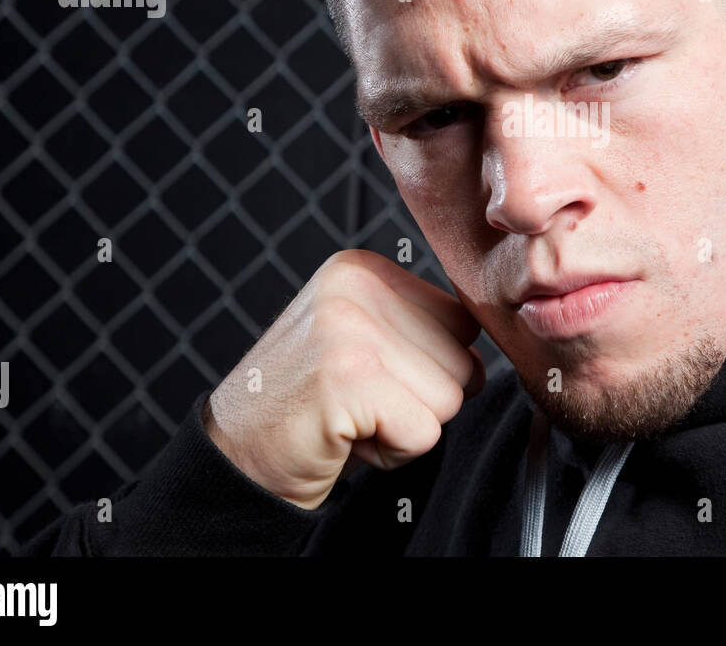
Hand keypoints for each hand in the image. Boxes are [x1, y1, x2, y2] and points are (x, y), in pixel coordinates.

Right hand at [203, 249, 486, 508]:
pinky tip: (346, 438)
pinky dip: (393, 452)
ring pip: (449, 397)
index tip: (368, 378)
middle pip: (462, 360)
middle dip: (420, 401)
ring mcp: (348, 328)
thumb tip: (489, 343)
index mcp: (363, 269)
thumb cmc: (311, 408)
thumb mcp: (365, 341)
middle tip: (357, 404)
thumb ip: (421, 327)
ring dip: (406, 427)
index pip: (462, 321)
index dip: (428, 369)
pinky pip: (424, 432)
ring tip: (351, 418)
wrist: (236, 457)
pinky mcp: (347, 377)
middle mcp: (355, 286)